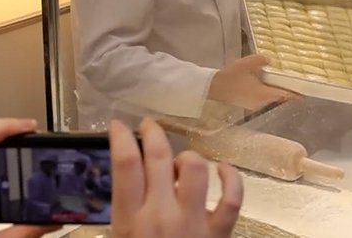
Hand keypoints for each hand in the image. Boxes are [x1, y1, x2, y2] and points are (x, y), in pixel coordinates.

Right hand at [111, 119, 241, 237]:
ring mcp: (193, 222)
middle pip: (159, 158)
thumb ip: (125, 211)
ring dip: (186, 157)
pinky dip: (231, 178)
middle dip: (153, 133)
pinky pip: (232, 198)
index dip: (122, 137)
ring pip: (195, 168)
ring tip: (179, 162)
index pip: (125, 165)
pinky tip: (223, 167)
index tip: (119, 126)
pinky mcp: (219, 233)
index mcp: (130, 220)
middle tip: (148, 125)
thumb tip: (130, 182)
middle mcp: (161, 214)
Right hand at [208, 55, 295, 109]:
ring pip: (270, 98)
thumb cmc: (231, 76)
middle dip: (286, 91)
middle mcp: (261, 102)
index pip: (283, 95)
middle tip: (294, 82)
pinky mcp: (248, 103)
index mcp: (263, 94)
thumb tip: (269, 59)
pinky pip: (263, 97)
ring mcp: (254, 104)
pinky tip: (267, 83)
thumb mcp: (247, 64)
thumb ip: (260, 61)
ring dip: (276, 91)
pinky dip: (268, 91)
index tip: (304, 93)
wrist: (214, 88)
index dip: (294, 94)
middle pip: (278, 97)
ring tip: (282, 81)